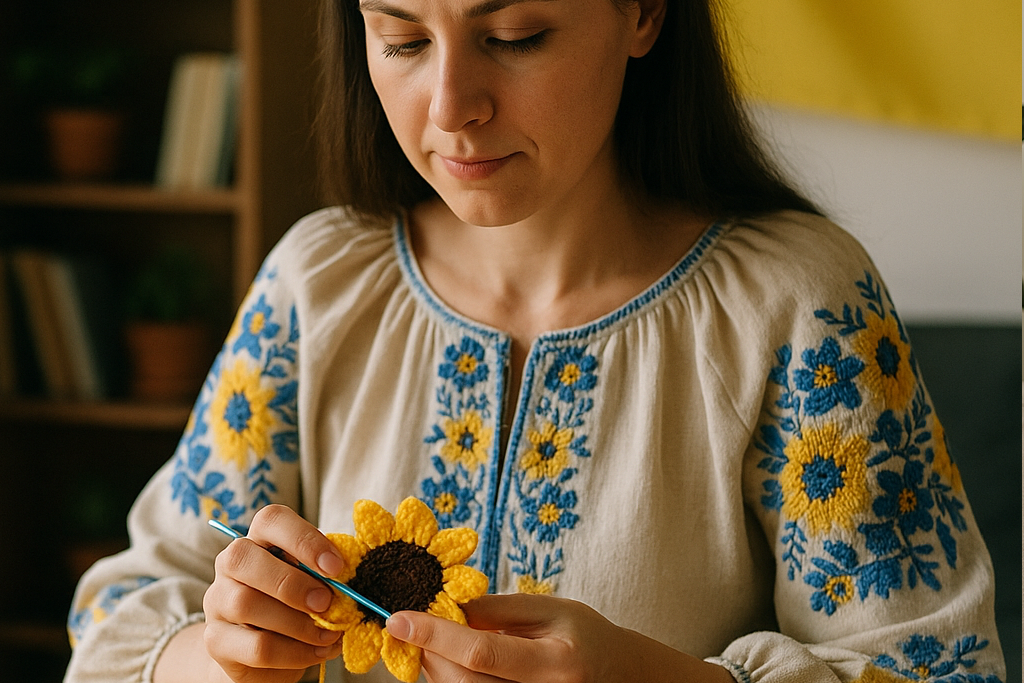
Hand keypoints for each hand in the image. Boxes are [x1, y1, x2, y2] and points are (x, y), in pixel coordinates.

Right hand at [201, 504, 347, 682]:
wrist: (266, 653)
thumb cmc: (297, 605)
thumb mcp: (314, 583)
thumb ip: (326, 576)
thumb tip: (350, 582)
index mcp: (259, 539)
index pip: (271, 520)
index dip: (304, 539)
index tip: (336, 567)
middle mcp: (230, 564)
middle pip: (244, 558)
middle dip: (292, 583)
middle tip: (326, 603)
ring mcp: (217, 602)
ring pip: (246, 604)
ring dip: (297, 623)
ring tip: (329, 634)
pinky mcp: (216, 641)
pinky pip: (256, 647)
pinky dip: (294, 652)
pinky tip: (316, 652)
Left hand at [384, 593, 734, 682]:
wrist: (622, 678)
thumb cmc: (587, 637)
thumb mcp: (551, 610)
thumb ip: (499, 609)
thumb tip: (447, 606)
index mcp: (555, 662)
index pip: (482, 651)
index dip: (435, 635)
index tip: (399, 617)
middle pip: (463, 682)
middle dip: (428, 653)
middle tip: (411, 624)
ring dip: (434, 669)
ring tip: (433, 642)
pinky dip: (450, 681)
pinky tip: (448, 661)